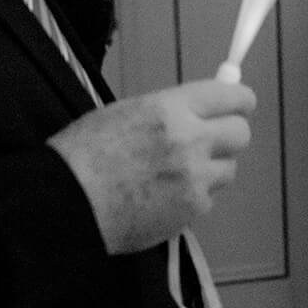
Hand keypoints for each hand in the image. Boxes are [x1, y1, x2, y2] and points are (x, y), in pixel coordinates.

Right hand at [49, 78, 254, 255]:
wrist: (67, 202)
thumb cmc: (82, 155)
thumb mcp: (124, 113)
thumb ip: (169, 111)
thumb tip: (200, 109)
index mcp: (170, 108)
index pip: (231, 97)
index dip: (240, 101)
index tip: (241, 105)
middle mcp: (190, 140)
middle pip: (241, 134)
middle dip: (228, 136)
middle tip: (210, 142)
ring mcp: (195, 178)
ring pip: (228, 169)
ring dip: (210, 170)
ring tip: (175, 175)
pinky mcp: (192, 210)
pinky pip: (208, 199)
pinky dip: (192, 198)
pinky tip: (163, 197)